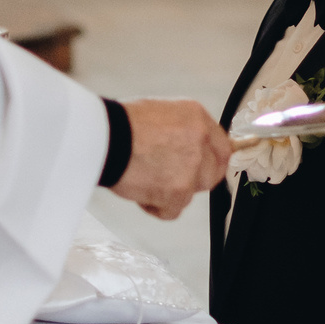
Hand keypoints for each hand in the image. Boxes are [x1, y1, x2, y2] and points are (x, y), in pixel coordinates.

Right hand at [109, 99, 230, 220]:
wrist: (103, 139)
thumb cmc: (120, 125)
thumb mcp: (159, 113)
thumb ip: (181, 131)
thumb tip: (188, 147)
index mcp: (196, 118)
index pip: (222, 147)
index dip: (211, 161)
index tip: (203, 168)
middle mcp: (200, 141)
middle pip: (213, 173)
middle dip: (193, 180)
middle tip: (170, 178)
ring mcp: (192, 167)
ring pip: (191, 192)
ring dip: (170, 192)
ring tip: (144, 177)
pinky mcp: (178, 192)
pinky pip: (173, 210)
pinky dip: (156, 207)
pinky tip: (141, 191)